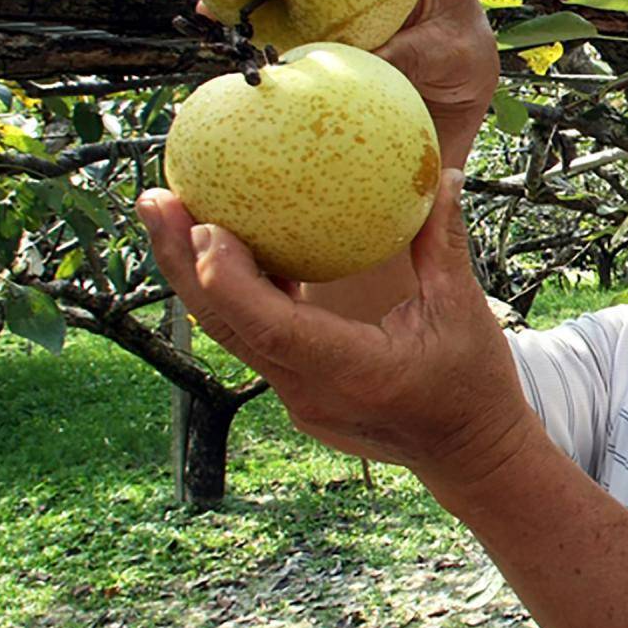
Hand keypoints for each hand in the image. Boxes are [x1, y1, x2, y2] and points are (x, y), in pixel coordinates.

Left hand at [135, 170, 537, 491]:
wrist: (467, 452)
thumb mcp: (464, 310)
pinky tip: (218, 245)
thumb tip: (439, 175)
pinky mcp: (295, 392)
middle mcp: (310, 390)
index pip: (274, 327)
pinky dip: (229, 292)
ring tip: (168, 211)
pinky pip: (251, 337)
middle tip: (155, 198)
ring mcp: (297, 397)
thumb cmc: (473, 382)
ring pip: (229, 331)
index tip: (204, 226)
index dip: (231, 279)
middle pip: (227, 325)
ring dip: (193, 274)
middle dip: (180, 261)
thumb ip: (442, 243)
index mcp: (353, 371)